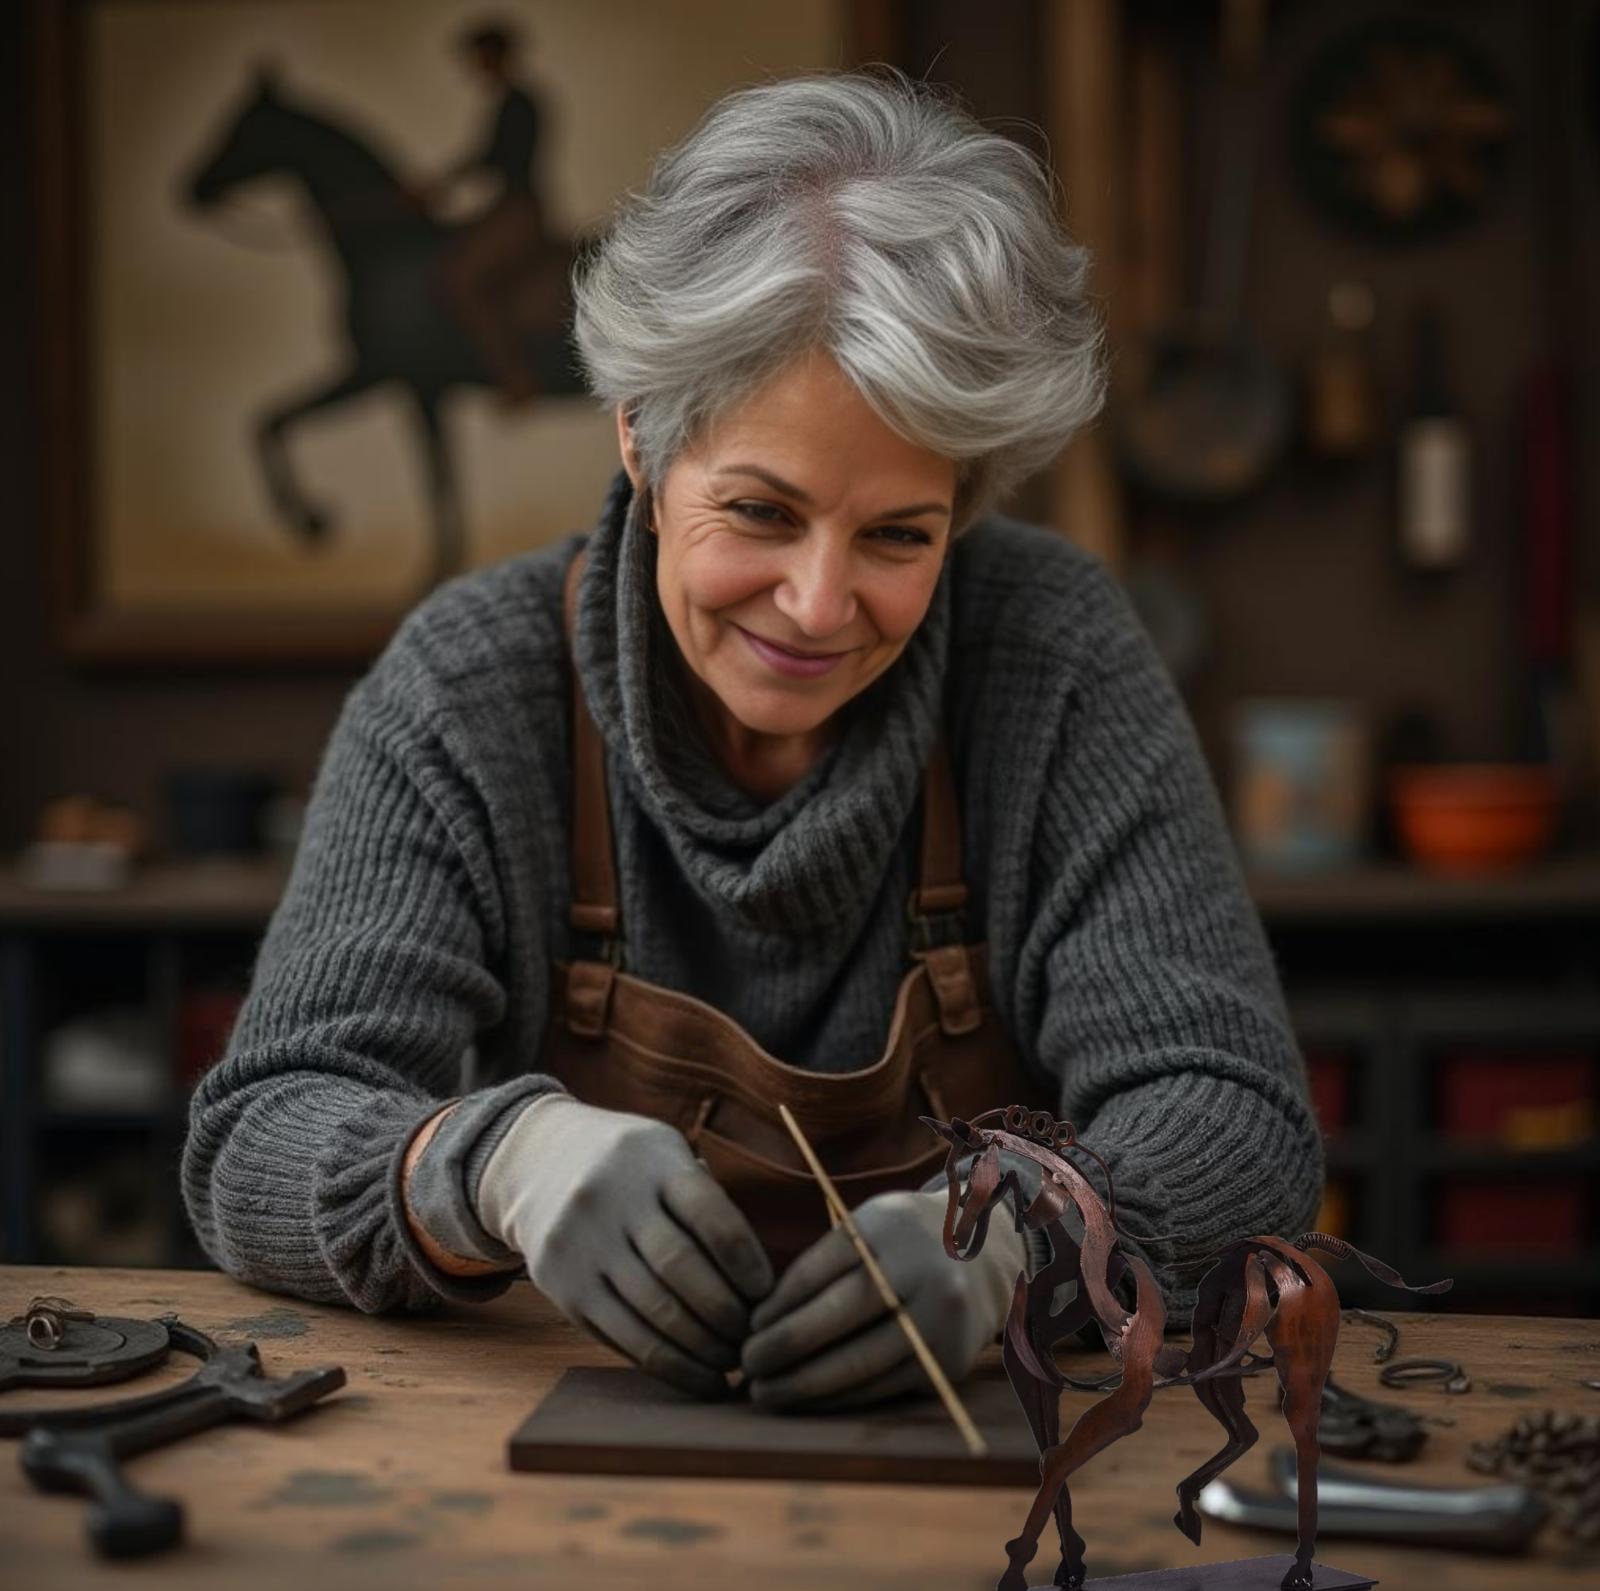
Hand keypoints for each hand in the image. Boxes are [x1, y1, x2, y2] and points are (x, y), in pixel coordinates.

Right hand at [474, 1094, 773, 1397]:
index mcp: (652, 1161)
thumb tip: (760, 1283)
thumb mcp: (665, 1155)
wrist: (538, 1162)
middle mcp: (611, 1199)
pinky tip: (699, 1376)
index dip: (746, 1260)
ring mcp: (581, 1244)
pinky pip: (622, 1336)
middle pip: (680, 1267)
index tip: (768, 1292)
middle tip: (754, 1338)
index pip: (710, 1214)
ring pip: (652, 1310)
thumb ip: (708, 1201)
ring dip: (701, 1347)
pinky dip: (667, 1364)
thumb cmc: (631, 1169)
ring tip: (733, 1364)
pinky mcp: (562, 1286)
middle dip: (726, 1312)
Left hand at [740, 1188, 1024, 1410]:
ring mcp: (937, 1317)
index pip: (816, 1271)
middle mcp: (917, 1269)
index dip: (777, 1305)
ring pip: (858, 1362)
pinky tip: (809, 1402)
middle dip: (782, 1347)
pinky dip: (839, 1398)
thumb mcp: (870, 1226)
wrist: (984, 1256)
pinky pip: (882, 1387)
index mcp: (885, 1226)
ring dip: (804, 1384)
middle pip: (836, 1317)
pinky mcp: (948, 1359)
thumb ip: (826, 1261)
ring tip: (765, 1392)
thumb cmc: (903, 1241)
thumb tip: (762, 1320)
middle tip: (746, 1364)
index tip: (748, 1327)